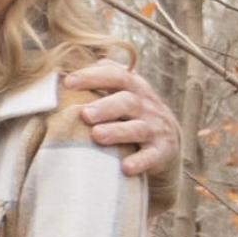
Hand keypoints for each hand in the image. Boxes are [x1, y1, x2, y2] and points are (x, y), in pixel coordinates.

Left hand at [65, 60, 179, 176]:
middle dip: (105, 107)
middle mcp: (146, 106)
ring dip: (118, 132)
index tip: (69, 83)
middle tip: (85, 114)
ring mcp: (155, 129)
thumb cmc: (134, 114)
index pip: (116, 76)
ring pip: (137, 128)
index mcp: (134, 88)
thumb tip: (71, 68)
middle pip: (127, 101)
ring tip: (97, 135)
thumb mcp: (125, 92)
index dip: (93, 77)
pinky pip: (151, 157)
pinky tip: (125, 167)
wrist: (168, 141)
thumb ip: (105, 77)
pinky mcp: (161, 151)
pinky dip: (139, 162)